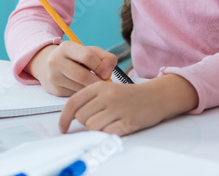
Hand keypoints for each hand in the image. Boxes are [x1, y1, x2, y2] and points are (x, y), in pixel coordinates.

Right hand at [27, 42, 116, 95]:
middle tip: (104, 83)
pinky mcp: (55, 90)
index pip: (87, 56)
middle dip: (97, 81)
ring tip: (95, 84)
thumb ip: (104, 57)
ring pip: (79, 87)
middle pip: (82, 75)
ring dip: (92, 88)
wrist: (49, 66)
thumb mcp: (89, 51)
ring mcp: (54, 77)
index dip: (100, 66)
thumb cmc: (76, 58)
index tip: (106, 72)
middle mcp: (56, 61)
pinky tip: (85, 88)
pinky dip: (84, 93)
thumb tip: (108, 73)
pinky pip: (75, 94)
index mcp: (66, 47)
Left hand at [57, 74, 197, 135]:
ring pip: (92, 126)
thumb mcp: (108, 89)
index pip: (73, 103)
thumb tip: (72, 116)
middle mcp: (107, 96)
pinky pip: (107, 132)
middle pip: (81, 117)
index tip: (63, 128)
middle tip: (100, 117)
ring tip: (110, 120)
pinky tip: (118, 124)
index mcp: (100, 86)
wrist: (156, 96)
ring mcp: (117, 108)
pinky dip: (109, 132)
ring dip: (98, 127)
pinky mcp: (127, 121)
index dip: (64, 118)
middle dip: (86, 121)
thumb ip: (90, 99)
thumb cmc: (129, 95)